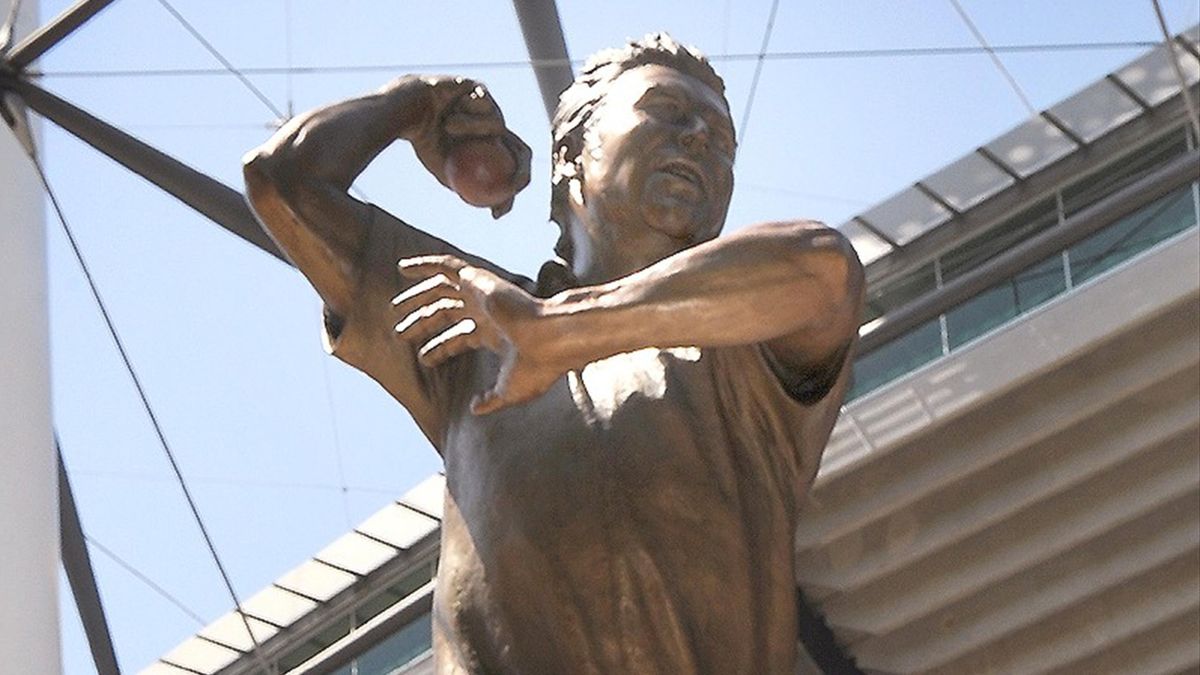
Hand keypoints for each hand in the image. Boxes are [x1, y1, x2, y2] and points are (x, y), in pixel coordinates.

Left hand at [393, 255, 561, 414]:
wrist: (550, 341)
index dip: (440, 348)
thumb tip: (474, 409)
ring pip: (442, 291)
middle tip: (400, 334)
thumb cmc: (537, 367)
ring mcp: (484, 294)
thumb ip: (491, 400)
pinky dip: (425, 264)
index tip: (423, 359)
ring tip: (394, 309)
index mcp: (497, 334)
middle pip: (447, 313)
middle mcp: (489, 311)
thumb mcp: (510, 391)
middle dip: (422, 323)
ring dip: (417, 299)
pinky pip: (447, 267)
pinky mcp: (479, 280)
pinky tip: (403, 269)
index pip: (461, 336)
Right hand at [404, 76, 531, 217]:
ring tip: (448, 127)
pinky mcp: (482, 90)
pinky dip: (467, 115)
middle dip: (519, 172)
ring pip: (499, 125)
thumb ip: (473, 190)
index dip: (514, 189)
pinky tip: (452, 110)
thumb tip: (498, 211)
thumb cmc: (425, 143)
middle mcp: (498, 127)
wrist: (407, 111)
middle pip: (523, 151)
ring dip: (472, 130)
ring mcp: (492, 108)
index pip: (513, 169)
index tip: (501, 208)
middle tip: (510, 185)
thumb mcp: (448, 172)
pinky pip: (486, 106)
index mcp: (494, 146)